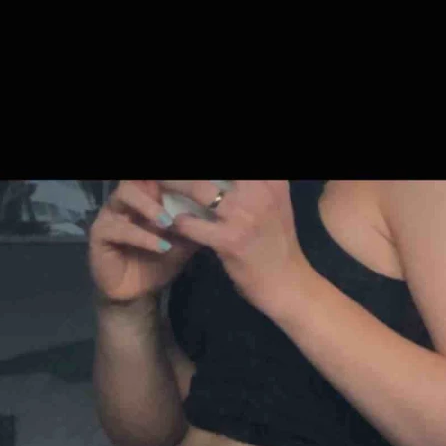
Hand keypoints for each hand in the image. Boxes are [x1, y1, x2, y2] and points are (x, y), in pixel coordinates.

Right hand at [89, 181, 197, 305]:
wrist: (138, 293)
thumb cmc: (158, 263)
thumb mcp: (182, 244)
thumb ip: (194, 227)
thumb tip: (218, 214)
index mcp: (144, 199)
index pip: (152, 180)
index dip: (168, 181)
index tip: (188, 183)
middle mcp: (125, 202)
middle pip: (135, 180)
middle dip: (157, 184)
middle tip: (178, 196)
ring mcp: (110, 215)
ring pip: (124, 196)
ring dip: (149, 207)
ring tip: (167, 223)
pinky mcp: (100, 234)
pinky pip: (119, 229)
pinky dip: (143, 237)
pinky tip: (161, 247)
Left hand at [157, 181, 307, 313]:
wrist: (289, 284)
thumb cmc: (278, 244)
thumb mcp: (274, 203)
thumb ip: (254, 184)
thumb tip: (219, 179)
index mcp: (270, 181)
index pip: (235, 161)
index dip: (198, 167)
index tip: (190, 176)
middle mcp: (259, 191)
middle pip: (206, 175)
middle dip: (182, 176)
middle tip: (160, 175)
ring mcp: (244, 215)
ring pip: (195, 188)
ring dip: (171, 185)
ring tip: (157, 184)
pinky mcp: (230, 240)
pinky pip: (189, 224)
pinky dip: (176, 222)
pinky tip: (170, 221)